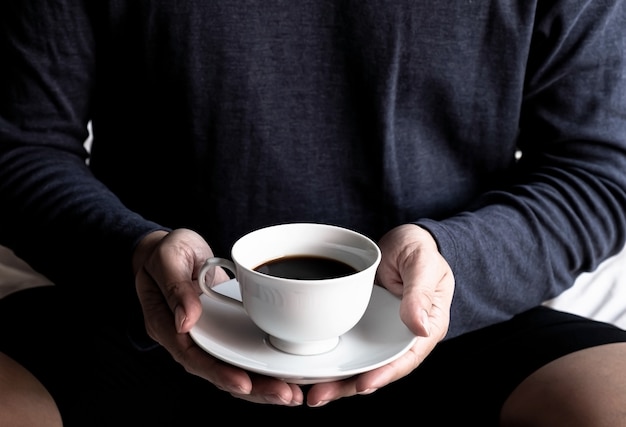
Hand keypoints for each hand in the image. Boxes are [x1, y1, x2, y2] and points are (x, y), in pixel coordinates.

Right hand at [132, 228, 304, 404]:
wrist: (173, 248)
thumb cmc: (166, 251)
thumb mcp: (167, 258)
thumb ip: (175, 287)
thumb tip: (186, 321)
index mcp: (166, 325)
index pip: (193, 358)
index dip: (219, 373)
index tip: (245, 384)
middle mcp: (187, 338)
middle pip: (219, 371)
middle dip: (252, 388)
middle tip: (285, 395)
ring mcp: (207, 336)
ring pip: (233, 367)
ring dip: (262, 383)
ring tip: (292, 393)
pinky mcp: (223, 331)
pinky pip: (241, 353)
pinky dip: (263, 365)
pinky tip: (286, 373)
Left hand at [304, 224, 453, 406]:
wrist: (402, 237)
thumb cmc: (419, 248)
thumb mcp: (423, 264)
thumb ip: (421, 293)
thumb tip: (420, 326)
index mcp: (424, 327)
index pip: (406, 358)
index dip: (384, 374)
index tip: (362, 384)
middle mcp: (400, 336)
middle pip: (376, 368)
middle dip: (349, 386)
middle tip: (320, 396)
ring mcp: (379, 332)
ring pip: (359, 362)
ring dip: (336, 380)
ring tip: (311, 393)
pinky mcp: (361, 323)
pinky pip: (347, 344)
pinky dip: (330, 358)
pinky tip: (310, 368)